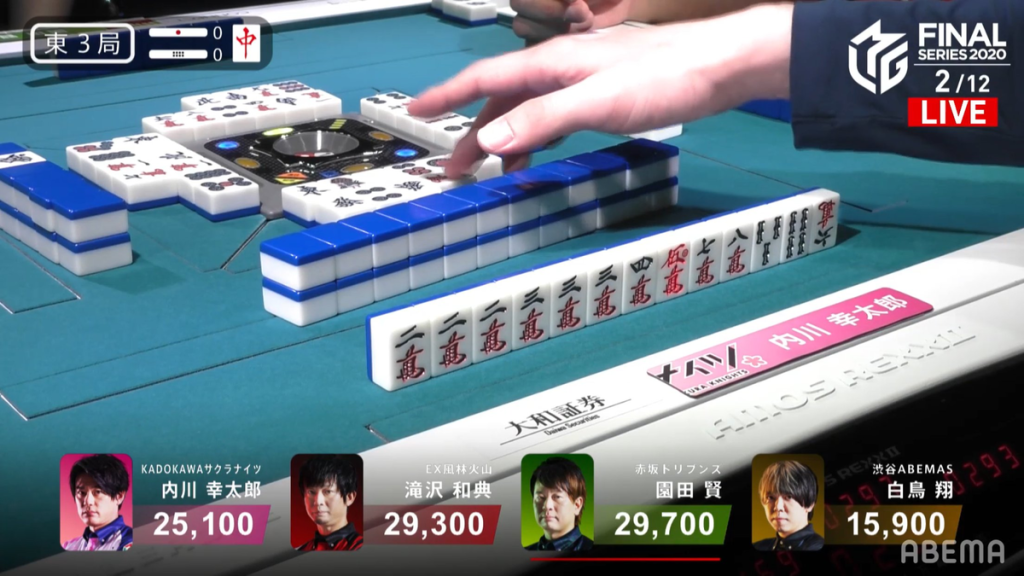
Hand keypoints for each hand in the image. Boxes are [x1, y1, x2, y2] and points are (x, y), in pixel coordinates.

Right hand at [408, 3, 792, 177]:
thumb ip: (543, 119)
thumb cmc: (665, 76)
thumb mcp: (597, 102)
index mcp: (551, 63)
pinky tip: (541, 154)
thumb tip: (490, 138)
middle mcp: (560, 67)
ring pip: (528, 110)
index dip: (447, 95)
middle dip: (473, 132)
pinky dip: (538, 138)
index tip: (415, 110)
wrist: (721, 66)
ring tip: (495, 172)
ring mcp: (582, 80)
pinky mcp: (603, 94)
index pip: (484, 78)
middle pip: (502, 100)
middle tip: (454, 169)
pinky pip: (554, 117)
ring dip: (507, 139)